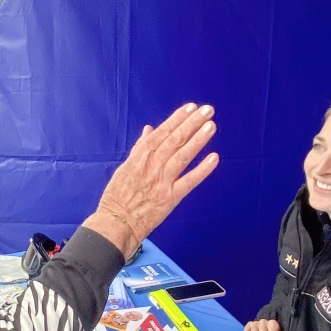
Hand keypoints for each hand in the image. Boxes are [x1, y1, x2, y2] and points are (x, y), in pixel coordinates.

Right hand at [83, 103, 218, 258]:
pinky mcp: (170, 198)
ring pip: (182, 156)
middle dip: (192, 123)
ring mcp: (162, 181)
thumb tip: (149, 130)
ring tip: (210, 125)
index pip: (162, 132)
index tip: (191, 108)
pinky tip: (214, 158)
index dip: (177, 119)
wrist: (117, 222)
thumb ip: (139, 148)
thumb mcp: (125, 167)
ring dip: (198, 139)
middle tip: (207, 111)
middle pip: (175, 140)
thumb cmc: (118, 196)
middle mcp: (152, 166)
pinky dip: (202, 170)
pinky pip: (189, 181)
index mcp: (140, 157)